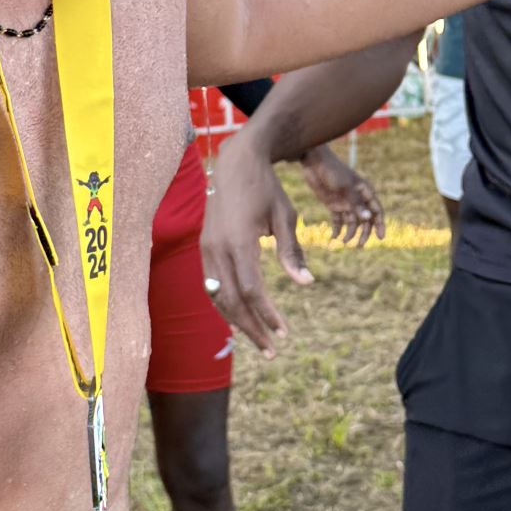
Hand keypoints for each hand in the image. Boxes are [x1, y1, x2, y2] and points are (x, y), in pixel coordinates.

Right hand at [200, 133, 313, 357]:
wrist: (236, 161)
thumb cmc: (266, 187)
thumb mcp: (285, 216)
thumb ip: (292, 251)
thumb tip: (306, 283)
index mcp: (239, 241)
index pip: (251, 291)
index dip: (267, 315)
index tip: (284, 332)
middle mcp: (217, 248)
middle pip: (231, 301)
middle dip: (252, 328)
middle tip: (273, 349)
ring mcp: (207, 248)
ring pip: (218, 297)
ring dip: (237, 321)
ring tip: (259, 339)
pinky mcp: (204, 246)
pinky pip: (212, 284)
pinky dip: (226, 303)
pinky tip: (241, 315)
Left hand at [299, 144, 384, 246]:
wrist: (313, 162)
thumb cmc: (333, 170)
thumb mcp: (345, 188)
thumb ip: (356, 203)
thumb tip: (368, 218)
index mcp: (364, 191)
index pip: (376, 210)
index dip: (379, 224)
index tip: (380, 237)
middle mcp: (356, 198)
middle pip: (365, 219)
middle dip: (364, 233)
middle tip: (359, 245)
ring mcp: (345, 202)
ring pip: (352, 222)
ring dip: (349, 233)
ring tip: (344, 243)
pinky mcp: (333, 204)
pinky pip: (338, 220)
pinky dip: (337, 229)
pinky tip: (334, 237)